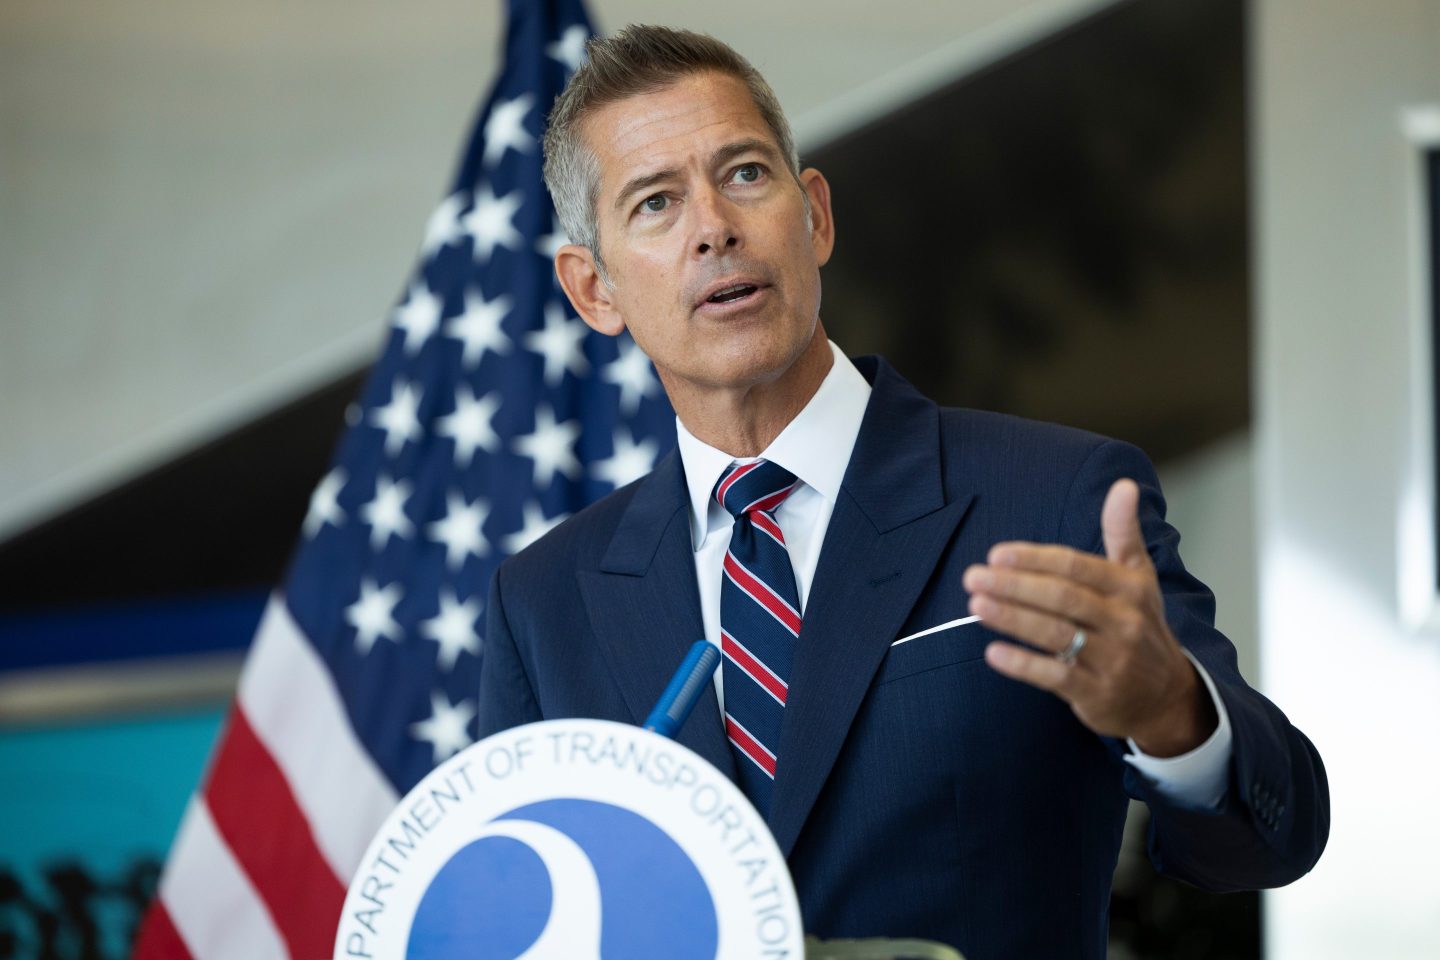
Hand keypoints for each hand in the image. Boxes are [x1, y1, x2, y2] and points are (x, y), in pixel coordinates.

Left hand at [961, 479, 1215, 756]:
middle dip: (1013, 585)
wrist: (1166, 694)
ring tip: (975, 604)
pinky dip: (1023, 665)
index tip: (996, 554)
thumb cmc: (1139, 625)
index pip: (1076, 566)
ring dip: (1011, 618)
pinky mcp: (1098, 694)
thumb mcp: (1138, 577)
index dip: (1034, 559)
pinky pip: (1056, 676)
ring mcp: (1112, 659)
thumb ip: (1123, 531)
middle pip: (1062, 597)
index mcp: (1129, 587)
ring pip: (1056, 634)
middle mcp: (1124, 621)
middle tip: (973, 576)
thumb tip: (1124, 485)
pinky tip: (992, 652)